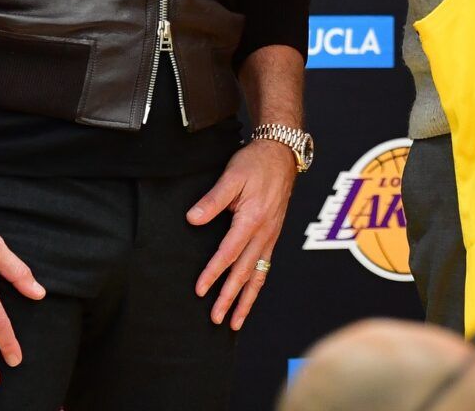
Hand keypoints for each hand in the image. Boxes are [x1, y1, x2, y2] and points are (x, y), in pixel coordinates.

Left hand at [190, 140, 298, 329]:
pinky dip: (257, 284)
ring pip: (258, 273)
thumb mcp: (232, 175)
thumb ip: (213, 199)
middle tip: (217, 318)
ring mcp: (271, 235)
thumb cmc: (256, 163)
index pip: (229, 253)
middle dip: (231, 297)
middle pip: (245, 271)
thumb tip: (192, 219)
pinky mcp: (273, 234)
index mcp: (253, 219)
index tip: (200, 290)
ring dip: (247, 299)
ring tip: (236, 321)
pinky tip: (251, 294)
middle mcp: (265, 232)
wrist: (282, 153)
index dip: (214, 273)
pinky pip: (266, 265)